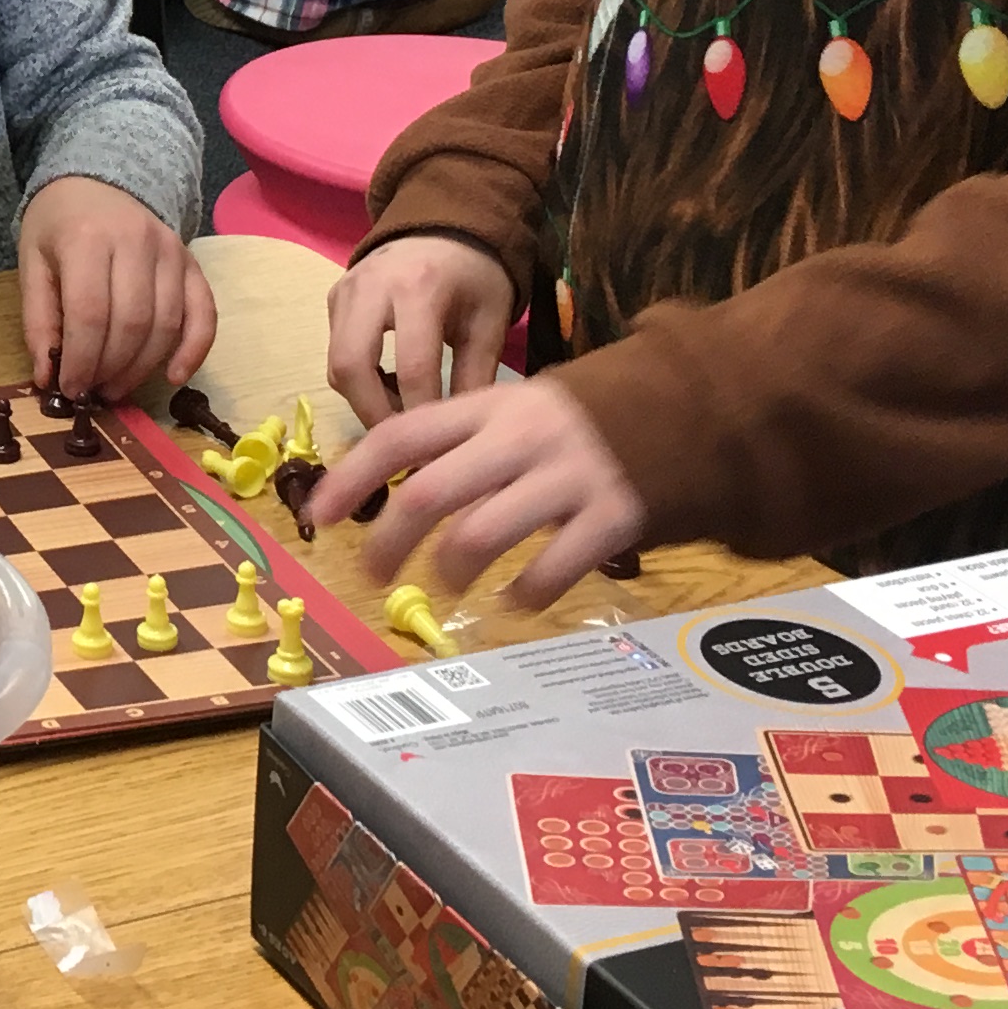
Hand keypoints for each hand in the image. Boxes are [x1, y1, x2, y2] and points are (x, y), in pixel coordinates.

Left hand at [19, 176, 213, 402]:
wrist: (96, 181)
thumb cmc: (57, 226)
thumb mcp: (32, 263)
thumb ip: (38, 320)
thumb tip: (47, 378)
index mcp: (87, 239)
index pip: (90, 313)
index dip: (82, 360)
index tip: (70, 389)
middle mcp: (136, 242)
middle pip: (132, 323)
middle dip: (111, 369)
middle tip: (92, 391)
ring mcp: (172, 250)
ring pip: (166, 324)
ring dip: (143, 367)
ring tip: (116, 386)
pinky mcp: (192, 262)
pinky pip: (204, 312)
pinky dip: (194, 350)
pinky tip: (174, 376)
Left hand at [305, 376, 645, 610]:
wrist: (688, 408)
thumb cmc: (581, 420)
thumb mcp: (517, 410)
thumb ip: (463, 442)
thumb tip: (391, 490)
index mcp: (490, 406)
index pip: (401, 437)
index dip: (353, 477)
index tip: (319, 517)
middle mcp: (522, 438)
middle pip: (430, 493)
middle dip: (388, 542)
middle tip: (371, 576)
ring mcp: (570, 476)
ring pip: (481, 535)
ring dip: (449, 571)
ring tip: (444, 586)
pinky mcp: (614, 515)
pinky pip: (553, 568)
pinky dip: (523, 594)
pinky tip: (513, 602)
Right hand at [328, 235, 516, 424]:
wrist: (442, 225)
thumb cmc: (474, 276)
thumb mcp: (489, 323)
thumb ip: (476, 377)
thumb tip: (457, 435)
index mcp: (419, 287)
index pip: (413, 367)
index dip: (421, 415)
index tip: (435, 451)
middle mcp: (371, 286)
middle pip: (350, 367)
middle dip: (373, 414)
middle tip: (402, 442)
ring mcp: (345, 291)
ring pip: (336, 365)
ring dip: (362, 399)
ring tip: (399, 416)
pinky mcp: (333, 298)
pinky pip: (336, 351)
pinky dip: (358, 379)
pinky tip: (387, 387)